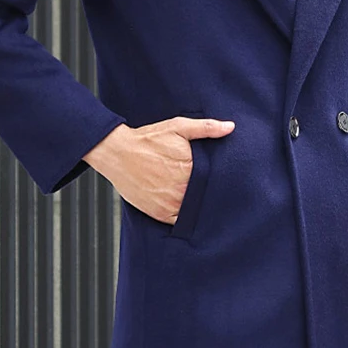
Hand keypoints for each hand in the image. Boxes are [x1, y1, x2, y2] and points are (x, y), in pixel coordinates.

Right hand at [83, 115, 234, 223]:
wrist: (117, 153)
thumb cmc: (147, 140)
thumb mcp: (177, 127)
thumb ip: (206, 128)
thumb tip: (229, 127)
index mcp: (191, 167)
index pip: (216, 179)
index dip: (220, 179)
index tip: (222, 177)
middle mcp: (182, 188)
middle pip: (206, 195)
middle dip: (209, 192)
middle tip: (210, 187)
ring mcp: (171, 203)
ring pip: (195, 209)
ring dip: (198, 205)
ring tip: (196, 195)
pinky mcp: (160, 213)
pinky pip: (180, 221)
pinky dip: (185, 216)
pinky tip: (185, 206)